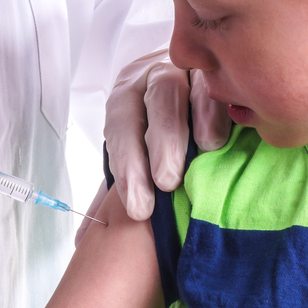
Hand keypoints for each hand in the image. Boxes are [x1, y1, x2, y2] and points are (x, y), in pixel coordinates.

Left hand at [101, 50, 230, 221]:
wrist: (190, 79)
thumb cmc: (157, 126)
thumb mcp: (135, 151)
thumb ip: (115, 190)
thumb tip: (84, 239)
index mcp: (126, 97)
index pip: (122, 125)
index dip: (128, 164)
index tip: (139, 208)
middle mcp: (153, 77)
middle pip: (155, 100)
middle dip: (160, 142)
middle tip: (168, 182)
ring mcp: (189, 69)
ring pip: (186, 87)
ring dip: (194, 122)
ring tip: (204, 154)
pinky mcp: (220, 70)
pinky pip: (219, 83)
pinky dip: (219, 109)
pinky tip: (223, 136)